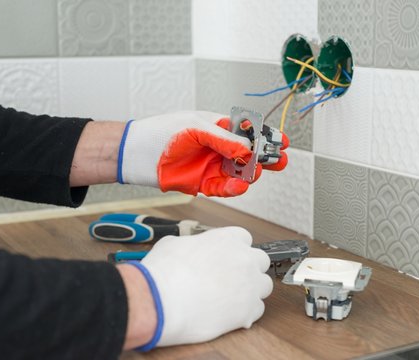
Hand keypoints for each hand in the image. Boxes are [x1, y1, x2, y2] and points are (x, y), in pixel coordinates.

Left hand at [117, 111, 288, 196]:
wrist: (136, 155)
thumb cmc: (162, 133)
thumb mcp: (196, 128)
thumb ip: (223, 139)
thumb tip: (247, 148)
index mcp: (219, 127)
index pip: (249, 132)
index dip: (266, 137)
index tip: (281, 141)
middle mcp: (219, 147)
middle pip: (250, 154)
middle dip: (265, 158)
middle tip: (277, 161)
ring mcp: (212, 166)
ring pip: (240, 173)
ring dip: (250, 174)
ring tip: (254, 173)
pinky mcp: (204, 183)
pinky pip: (224, 188)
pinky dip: (233, 188)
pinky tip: (238, 185)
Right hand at [127, 227, 272, 348]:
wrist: (160, 301)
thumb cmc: (163, 272)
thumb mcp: (172, 244)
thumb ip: (190, 245)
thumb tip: (188, 250)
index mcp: (227, 239)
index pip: (244, 238)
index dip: (235, 249)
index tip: (227, 259)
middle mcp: (243, 258)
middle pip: (261, 261)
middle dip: (249, 269)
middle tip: (231, 279)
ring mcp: (249, 285)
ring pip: (264, 286)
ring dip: (252, 291)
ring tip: (232, 299)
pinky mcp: (248, 311)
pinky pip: (257, 310)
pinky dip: (246, 314)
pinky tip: (229, 315)